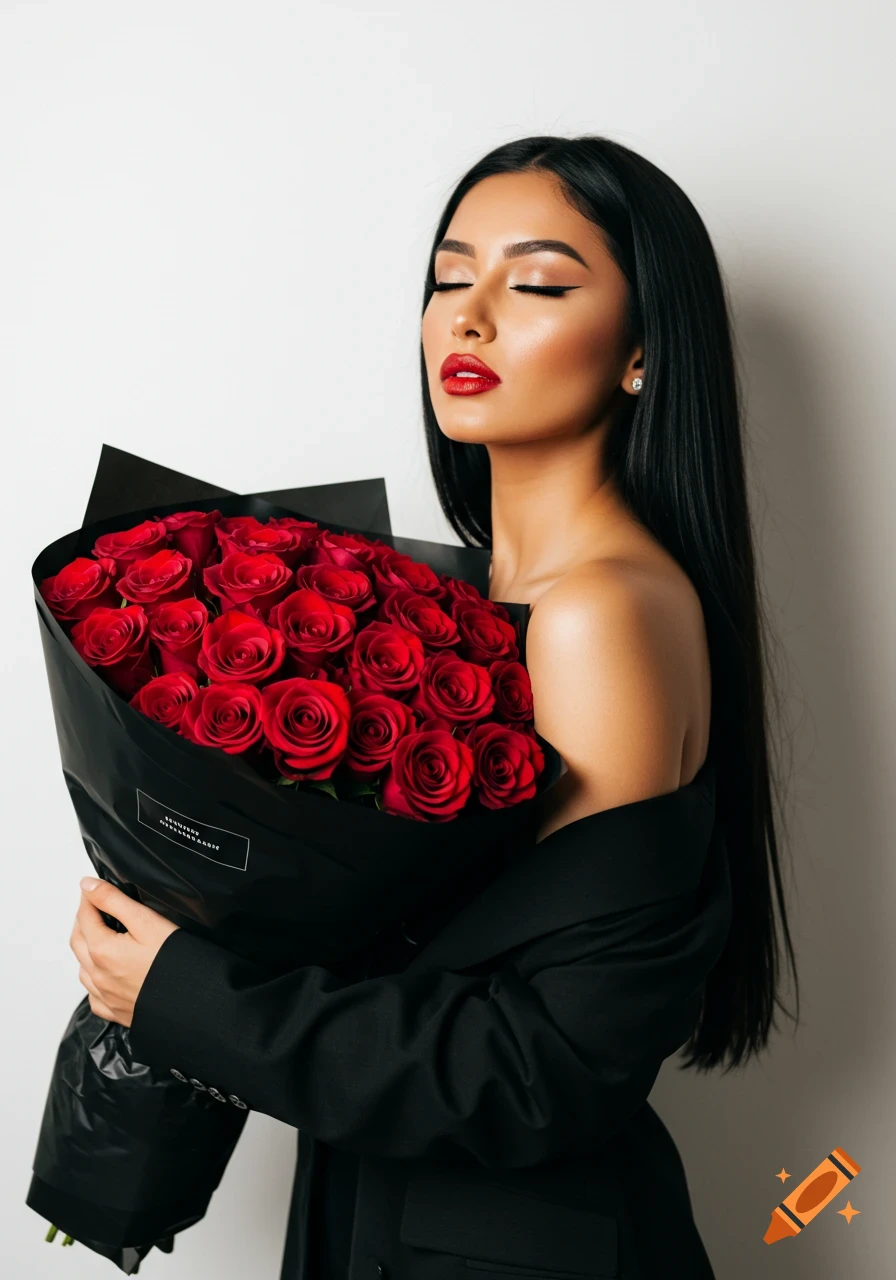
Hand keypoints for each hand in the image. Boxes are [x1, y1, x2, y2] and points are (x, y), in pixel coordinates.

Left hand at [70, 877, 179, 1026]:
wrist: (193, 1003)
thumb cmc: (174, 963)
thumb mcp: (146, 922)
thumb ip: (114, 901)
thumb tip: (88, 885)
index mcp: (102, 950)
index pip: (85, 916)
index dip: (88, 898)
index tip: (92, 887)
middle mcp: (98, 975)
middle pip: (78, 941)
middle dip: (83, 920)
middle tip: (93, 905)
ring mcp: (106, 996)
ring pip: (83, 968)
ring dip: (86, 949)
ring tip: (99, 935)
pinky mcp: (116, 1011)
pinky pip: (94, 995)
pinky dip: (94, 980)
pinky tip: (105, 973)